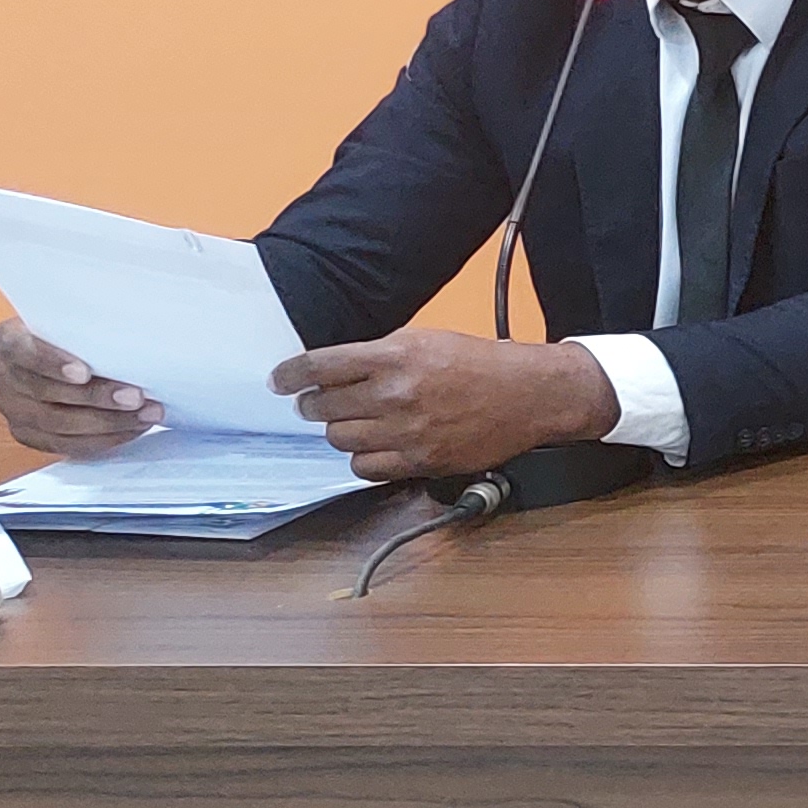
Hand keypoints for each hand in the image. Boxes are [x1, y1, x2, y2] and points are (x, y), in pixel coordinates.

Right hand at [0, 320, 156, 454]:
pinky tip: (131, 429)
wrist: (59, 356)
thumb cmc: (73, 334)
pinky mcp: (28, 434)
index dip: (53, 364)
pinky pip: (66, 445)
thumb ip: (87, 329)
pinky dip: (104, 439)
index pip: (24, 352)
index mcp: (7, 340)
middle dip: (97, 397)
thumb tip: (133, 337)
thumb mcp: (74, 322)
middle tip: (137, 397)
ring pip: (59, 424)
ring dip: (109, 422)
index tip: (85, 372)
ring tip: (145, 415)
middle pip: (46, 393)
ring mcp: (12, 408)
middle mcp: (3, 375)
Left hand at [268, 332, 617, 481]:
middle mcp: (396, 394)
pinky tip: (374, 446)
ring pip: (340, 440)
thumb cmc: (478, 363)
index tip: (279, 381)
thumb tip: (330, 371)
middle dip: (314, 405)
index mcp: (394, 355)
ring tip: (353, 423)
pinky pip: (366, 468)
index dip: (289, 375)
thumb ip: (375, 355)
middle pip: (323, 407)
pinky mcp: (422, 460)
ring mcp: (408, 431)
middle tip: (318, 403)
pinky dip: (363, 458)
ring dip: (339, 431)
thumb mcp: (423, 339)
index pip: (318, 367)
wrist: (528, 394)